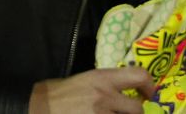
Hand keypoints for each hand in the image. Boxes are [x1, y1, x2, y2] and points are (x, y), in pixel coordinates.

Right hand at [30, 67, 153, 113]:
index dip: (150, 87)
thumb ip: (103, 86)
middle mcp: (104, 95)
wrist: (35, 107)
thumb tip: (122, 94)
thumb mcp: (81, 81)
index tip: (149, 95)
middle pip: (137, 109)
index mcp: (101, 78)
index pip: (138, 76)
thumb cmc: (55, 94)